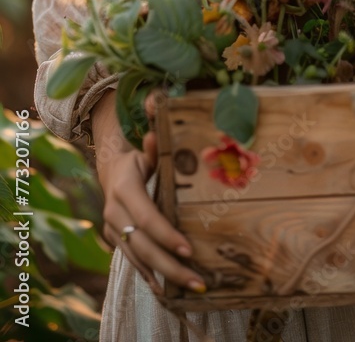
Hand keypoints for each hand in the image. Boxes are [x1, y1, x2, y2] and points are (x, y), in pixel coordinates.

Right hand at [96, 93, 205, 297]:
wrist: (112, 167)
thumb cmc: (140, 154)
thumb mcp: (146, 144)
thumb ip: (155, 132)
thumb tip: (158, 105)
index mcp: (125, 188)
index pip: (147, 217)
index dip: (167, 234)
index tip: (189, 248)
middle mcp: (115, 212)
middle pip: (144, 246)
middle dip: (172, 266)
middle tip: (199, 282)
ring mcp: (114, 229)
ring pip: (139, 259)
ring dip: (166, 277)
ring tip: (194, 289)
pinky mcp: (117, 239)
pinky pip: (134, 262)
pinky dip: (151, 277)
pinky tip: (169, 292)